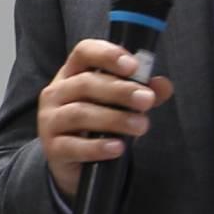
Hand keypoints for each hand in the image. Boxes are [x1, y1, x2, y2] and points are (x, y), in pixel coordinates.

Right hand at [38, 37, 173, 204]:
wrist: (74, 161)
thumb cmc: (97, 124)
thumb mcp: (119, 104)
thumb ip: (141, 93)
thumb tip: (163, 86)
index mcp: (72, 74)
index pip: (84, 52)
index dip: (107, 55)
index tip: (133, 66)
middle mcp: (56, 93)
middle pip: (85, 83)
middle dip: (120, 91)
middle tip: (147, 100)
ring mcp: (50, 121)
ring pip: (79, 114)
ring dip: (114, 119)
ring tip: (141, 126)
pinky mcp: (53, 149)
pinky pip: (73, 146)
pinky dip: (98, 147)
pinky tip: (118, 147)